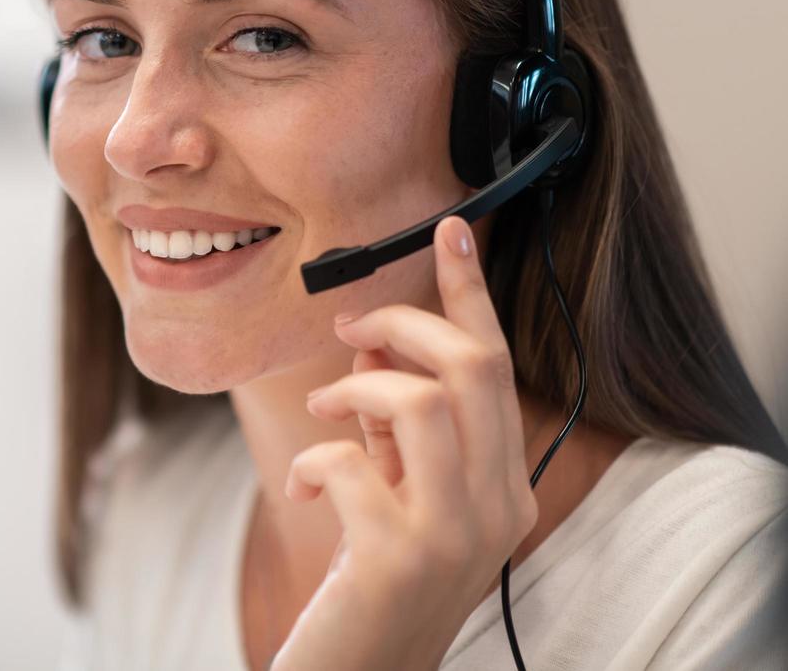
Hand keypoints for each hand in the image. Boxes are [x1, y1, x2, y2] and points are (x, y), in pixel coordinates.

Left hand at [269, 215, 538, 670]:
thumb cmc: (369, 578)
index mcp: (503, 485)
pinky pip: (349, 464)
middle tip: (347, 327)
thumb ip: (393, 418)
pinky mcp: (397, 559)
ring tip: (321, 409)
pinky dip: (312, 461)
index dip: (471, 291)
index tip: (452, 227)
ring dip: (355, 386)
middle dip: (401, 321)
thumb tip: (373, 332)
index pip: (497, 366)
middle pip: (472, 367)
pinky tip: (303, 489)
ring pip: (420, 400)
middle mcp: (497, 508)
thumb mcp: (393, 486)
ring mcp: (453, 536)